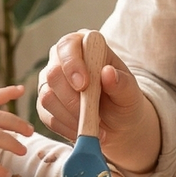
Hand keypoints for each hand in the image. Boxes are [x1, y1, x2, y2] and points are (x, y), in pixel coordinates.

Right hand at [37, 31, 160, 175]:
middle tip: (94, 116)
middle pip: (53, 74)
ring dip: (71, 116)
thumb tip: (108, 73)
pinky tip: (83, 131)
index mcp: (84, 45)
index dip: (73, 64)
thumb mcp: (130, 93)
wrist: (118, 123)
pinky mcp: (45, 104)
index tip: (84, 86)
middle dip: (72, 99)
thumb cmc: (124, 100)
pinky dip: (66, 128)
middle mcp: (62, 59)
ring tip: (95, 126)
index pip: (68, 45)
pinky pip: (46, 116)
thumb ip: (122, 83)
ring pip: (47, 97)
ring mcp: (50, 82)